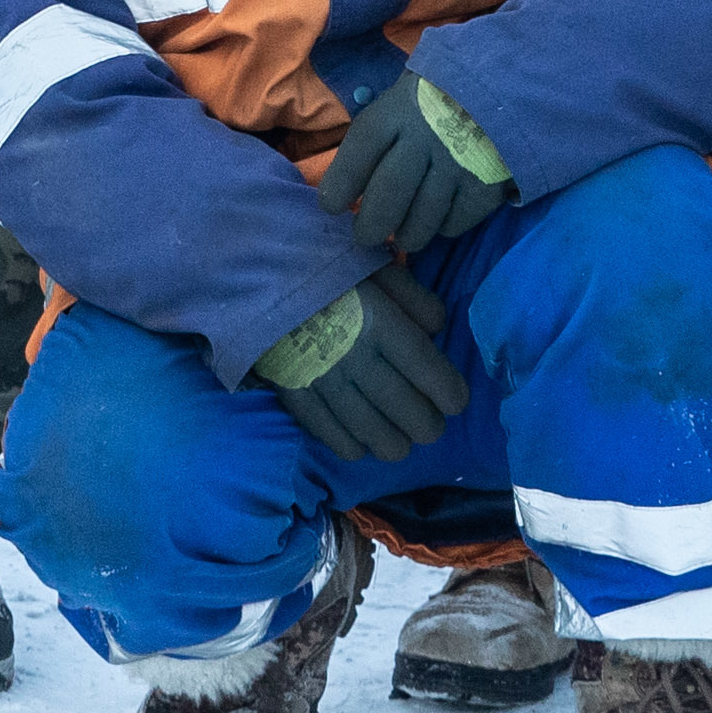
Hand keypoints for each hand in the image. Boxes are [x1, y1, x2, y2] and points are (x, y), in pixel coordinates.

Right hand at [254, 266, 468, 462]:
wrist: (255, 271)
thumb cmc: (323, 265)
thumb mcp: (375, 265)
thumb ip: (413, 296)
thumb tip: (438, 328)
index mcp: (380, 322)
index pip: (427, 369)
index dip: (449, 392)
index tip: (456, 401)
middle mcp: (357, 358)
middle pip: (404, 408)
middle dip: (426, 425)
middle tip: (432, 427)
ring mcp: (324, 381)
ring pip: (369, 429)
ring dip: (392, 443)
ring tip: (402, 444)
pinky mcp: (294, 393)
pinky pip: (327, 431)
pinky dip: (349, 445)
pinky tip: (361, 447)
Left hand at [322, 74, 513, 256]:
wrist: (506, 83)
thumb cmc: (439, 95)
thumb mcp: (403, 97)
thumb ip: (380, 134)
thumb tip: (349, 184)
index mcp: (397, 110)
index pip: (359, 152)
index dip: (340, 185)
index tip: (331, 206)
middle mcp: (425, 138)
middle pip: (387, 196)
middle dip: (369, 227)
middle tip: (365, 236)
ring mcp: (458, 163)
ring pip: (420, 221)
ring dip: (405, 236)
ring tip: (402, 234)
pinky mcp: (486, 185)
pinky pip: (454, 224)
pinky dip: (442, 228)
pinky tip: (439, 217)